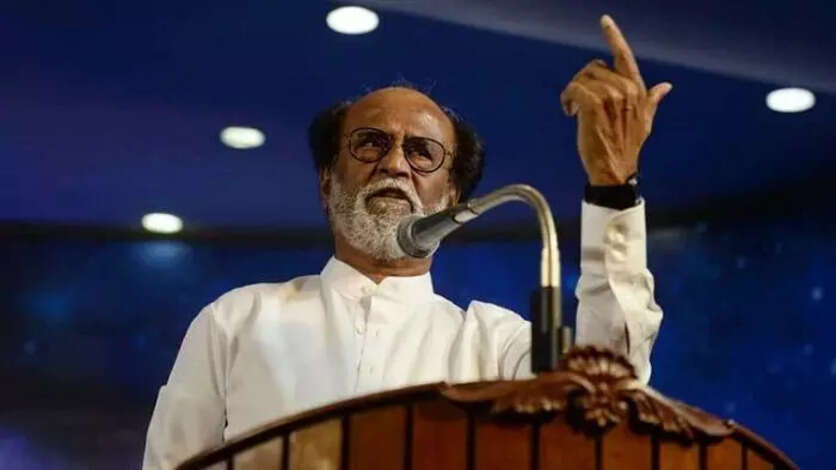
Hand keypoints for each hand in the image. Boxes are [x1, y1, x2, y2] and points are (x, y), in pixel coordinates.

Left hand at [560, 15, 671, 184]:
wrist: (615, 169)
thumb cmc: (626, 147)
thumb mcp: (645, 122)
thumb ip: (652, 100)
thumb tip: (666, 87)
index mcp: (637, 90)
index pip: (624, 56)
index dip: (614, 36)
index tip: (604, 21)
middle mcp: (626, 90)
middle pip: (594, 67)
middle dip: (583, 82)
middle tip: (579, 102)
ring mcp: (611, 97)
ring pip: (582, 78)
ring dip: (573, 92)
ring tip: (574, 110)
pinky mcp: (594, 106)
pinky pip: (574, 89)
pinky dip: (567, 99)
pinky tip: (569, 112)